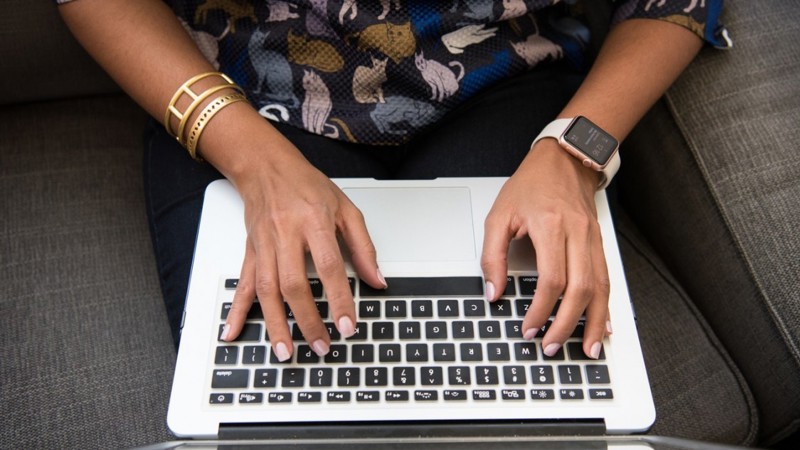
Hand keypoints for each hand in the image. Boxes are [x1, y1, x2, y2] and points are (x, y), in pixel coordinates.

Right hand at [216, 136, 385, 360]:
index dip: (339, 299)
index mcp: (314, 222)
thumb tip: (377, 280)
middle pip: (294, 284)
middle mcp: (286, 234)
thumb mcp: (346, 209)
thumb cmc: (307, 186)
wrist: (266, 166)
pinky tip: (233, 331)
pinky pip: (242, 284)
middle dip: (307, 320)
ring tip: (286, 351)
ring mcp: (264, 245)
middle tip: (321, 346)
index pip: (329, 267)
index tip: (348, 325)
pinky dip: (236, 310)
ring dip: (275, 324)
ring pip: (267, 291)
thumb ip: (363, 246)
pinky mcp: (250, 251)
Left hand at [481, 139, 610, 358]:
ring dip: (594, 322)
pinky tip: (603, 325)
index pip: (552, 279)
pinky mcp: (600, 243)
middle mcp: (578, 234)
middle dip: (567, 324)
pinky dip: (605, 306)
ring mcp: (593, 239)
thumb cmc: (531, 185)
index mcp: (551, 226)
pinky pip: (607, 279)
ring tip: (587, 348)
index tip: (529, 328)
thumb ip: (492, 255)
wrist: (565, 159)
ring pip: (601, 288)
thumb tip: (493, 292)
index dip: (541, 309)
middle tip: (551, 346)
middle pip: (581, 289)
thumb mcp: (499, 215)